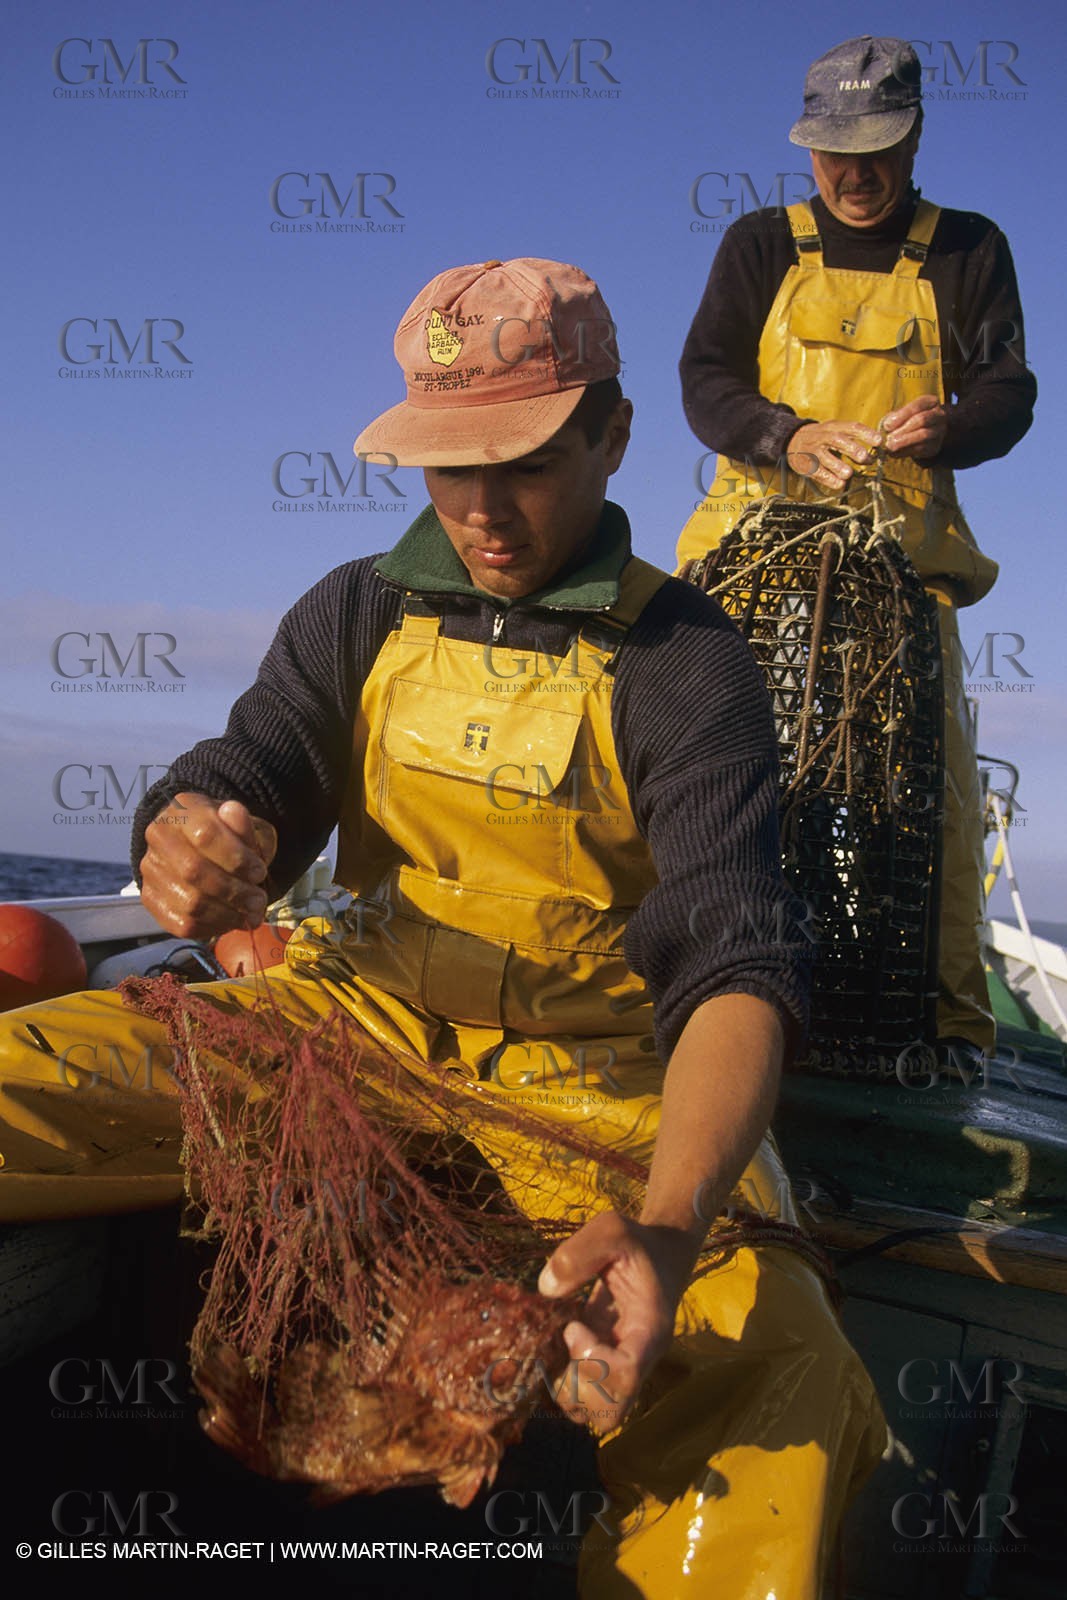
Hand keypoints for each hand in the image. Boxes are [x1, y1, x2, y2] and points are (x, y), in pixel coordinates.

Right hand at [140, 793, 277, 939]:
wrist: (201, 847)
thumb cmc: (228, 836)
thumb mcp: (243, 824)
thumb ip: (242, 823)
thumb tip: (233, 812)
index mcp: (181, 811)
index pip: (205, 834)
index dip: (237, 858)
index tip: (260, 872)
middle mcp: (158, 838)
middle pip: (193, 871)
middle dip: (234, 891)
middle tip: (259, 900)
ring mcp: (151, 870)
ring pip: (189, 902)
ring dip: (227, 913)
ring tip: (251, 914)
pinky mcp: (151, 899)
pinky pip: (182, 924)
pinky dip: (213, 927)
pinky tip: (231, 921)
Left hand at [538, 1210, 694, 1434]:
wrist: (659, 1252)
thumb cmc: (638, 1242)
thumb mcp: (613, 1229)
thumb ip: (580, 1253)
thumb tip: (546, 1288)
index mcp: (650, 1330)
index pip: (628, 1374)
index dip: (594, 1362)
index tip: (573, 1328)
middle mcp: (639, 1358)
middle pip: (612, 1411)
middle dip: (577, 1389)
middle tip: (560, 1350)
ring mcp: (622, 1367)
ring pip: (599, 1414)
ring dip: (568, 1394)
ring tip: (554, 1353)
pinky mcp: (605, 1366)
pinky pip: (586, 1398)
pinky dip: (564, 1386)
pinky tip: (553, 1351)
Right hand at [786, 420, 882, 490]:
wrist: (793, 441)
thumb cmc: (822, 438)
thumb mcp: (836, 431)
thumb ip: (854, 438)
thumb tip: (877, 449)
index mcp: (834, 427)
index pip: (852, 427)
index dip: (866, 433)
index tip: (879, 441)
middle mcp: (823, 437)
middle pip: (837, 440)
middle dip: (852, 449)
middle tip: (865, 458)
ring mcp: (814, 451)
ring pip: (825, 457)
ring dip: (838, 466)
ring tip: (849, 473)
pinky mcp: (806, 465)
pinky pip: (817, 472)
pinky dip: (828, 479)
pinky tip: (839, 484)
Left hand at [881, 395, 947, 459]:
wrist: (927, 432)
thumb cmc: (910, 419)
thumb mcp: (903, 414)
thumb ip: (894, 418)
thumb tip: (884, 428)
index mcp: (930, 402)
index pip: (917, 406)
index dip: (901, 415)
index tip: (887, 425)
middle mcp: (939, 415)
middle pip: (921, 420)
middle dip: (903, 429)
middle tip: (888, 438)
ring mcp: (939, 431)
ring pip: (923, 435)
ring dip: (904, 441)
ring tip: (890, 445)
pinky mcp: (935, 446)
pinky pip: (920, 449)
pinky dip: (905, 451)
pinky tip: (894, 453)